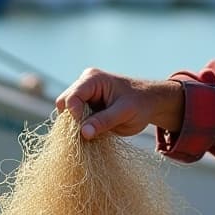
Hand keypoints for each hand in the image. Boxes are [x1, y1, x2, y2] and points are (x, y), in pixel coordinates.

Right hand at [54, 68, 183, 139]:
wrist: (150, 103)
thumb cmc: (140, 104)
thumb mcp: (125, 113)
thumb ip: (104, 121)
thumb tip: (83, 133)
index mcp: (92, 79)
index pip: (71, 99)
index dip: (75, 116)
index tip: (86, 131)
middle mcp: (83, 84)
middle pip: (64, 104)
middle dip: (73, 121)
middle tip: (88, 134)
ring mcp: (83, 95)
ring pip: (67, 113)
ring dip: (77, 126)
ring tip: (94, 133)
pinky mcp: (85, 106)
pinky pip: (75, 119)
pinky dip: (81, 128)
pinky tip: (95, 133)